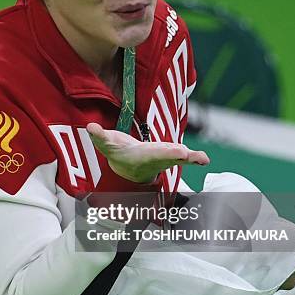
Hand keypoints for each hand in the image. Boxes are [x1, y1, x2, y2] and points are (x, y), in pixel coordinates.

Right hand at [86, 122, 209, 183]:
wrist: (128, 167)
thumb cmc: (118, 151)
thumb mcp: (107, 144)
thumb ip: (100, 136)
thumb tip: (90, 127)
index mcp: (139, 156)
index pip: (149, 153)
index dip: (158, 152)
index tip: (170, 151)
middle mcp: (154, 160)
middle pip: (165, 158)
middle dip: (174, 155)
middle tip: (185, 154)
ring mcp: (165, 159)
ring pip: (179, 159)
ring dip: (190, 159)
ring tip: (202, 158)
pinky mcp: (172, 155)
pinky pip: (185, 158)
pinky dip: (194, 159)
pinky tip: (205, 159)